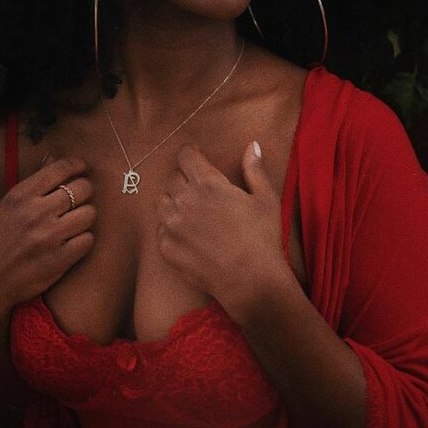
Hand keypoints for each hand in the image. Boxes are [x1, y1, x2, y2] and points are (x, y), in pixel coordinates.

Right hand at [0, 157, 94, 317]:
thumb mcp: (8, 204)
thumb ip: (34, 181)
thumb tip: (52, 157)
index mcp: (21, 195)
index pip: (61, 168)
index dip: (77, 165)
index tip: (80, 169)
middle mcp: (36, 213)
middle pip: (83, 189)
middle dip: (84, 191)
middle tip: (79, 199)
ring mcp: (48, 237)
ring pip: (89, 213)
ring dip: (85, 216)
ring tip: (75, 222)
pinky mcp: (58, 261)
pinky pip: (88, 240)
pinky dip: (84, 240)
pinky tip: (73, 241)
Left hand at [156, 141, 290, 317]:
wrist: (251, 282)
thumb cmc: (262, 238)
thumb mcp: (265, 199)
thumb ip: (254, 169)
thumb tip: (251, 145)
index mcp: (207, 183)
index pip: (185, 156)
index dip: (191, 154)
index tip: (196, 156)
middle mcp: (183, 201)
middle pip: (173, 178)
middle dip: (185, 178)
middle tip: (201, 190)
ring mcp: (171, 226)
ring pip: (163, 202)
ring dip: (175, 202)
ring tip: (194, 213)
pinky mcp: (166, 248)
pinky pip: (161, 229)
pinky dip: (172, 228)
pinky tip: (190, 236)